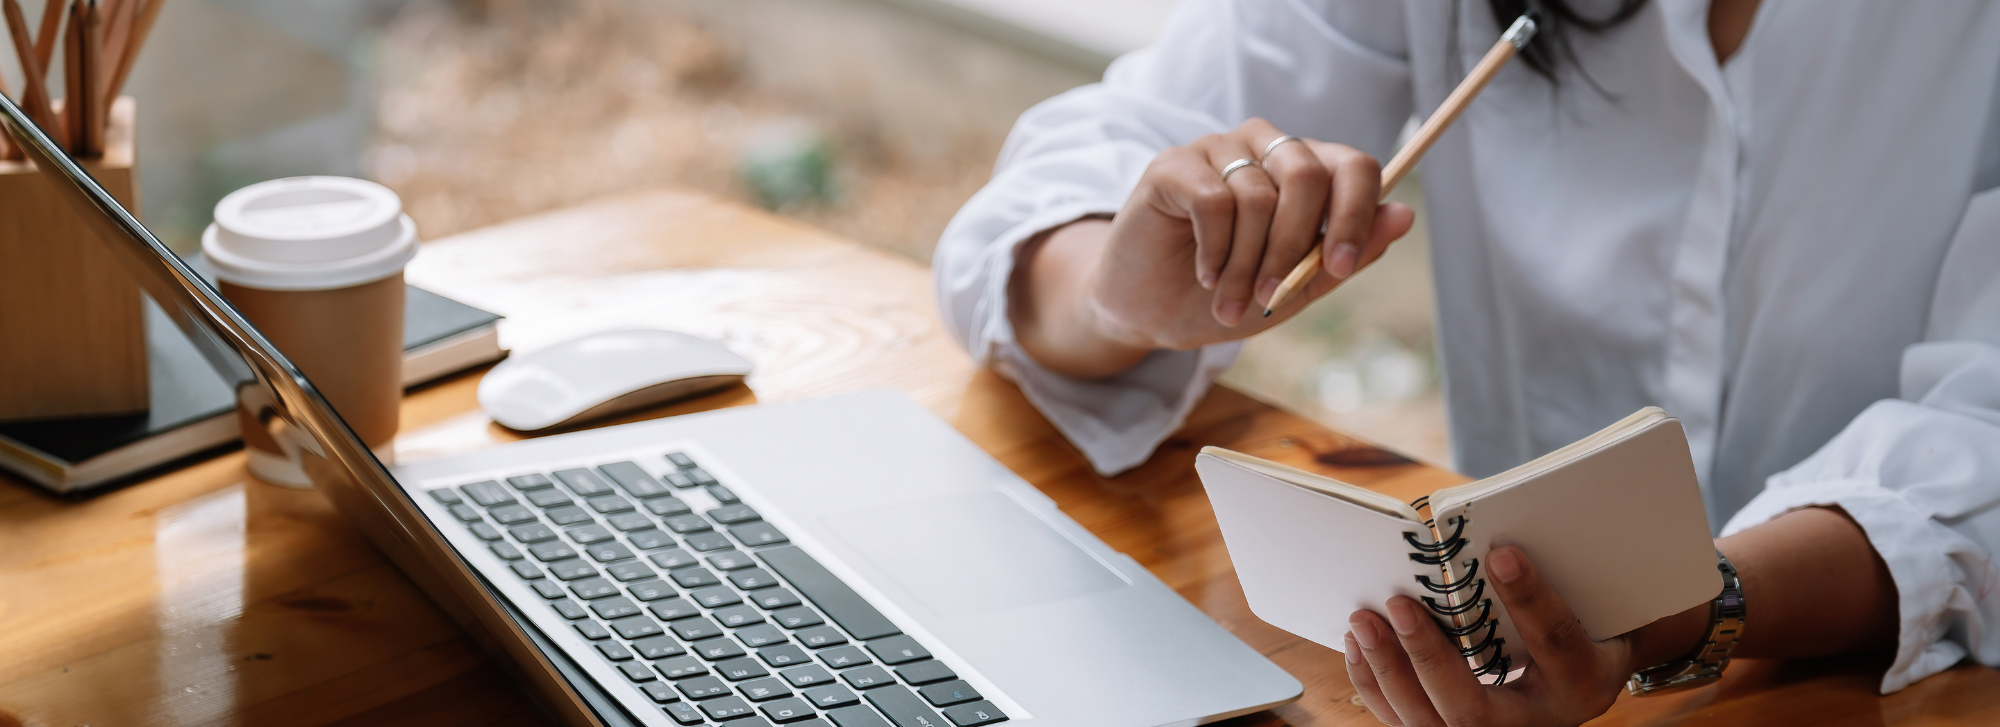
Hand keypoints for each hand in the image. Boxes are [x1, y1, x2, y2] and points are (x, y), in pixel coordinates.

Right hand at [1010, 118, 1413, 378]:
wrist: (1149, 312)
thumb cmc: (1225, 296)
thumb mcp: (1297, 288)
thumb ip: (1347, 255)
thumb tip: (1404, 216)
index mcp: (1305, 171)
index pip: (1354, 165)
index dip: (1356, 214)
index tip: (1341, 267)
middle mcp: (1265, 148)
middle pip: (1307, 175)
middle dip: (1293, 248)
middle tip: (1270, 296)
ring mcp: (1217, 149)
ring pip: (1258, 196)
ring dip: (1246, 265)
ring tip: (1228, 300)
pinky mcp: (1173, 164)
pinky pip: (1214, 201)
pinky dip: (1215, 250)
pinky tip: (1204, 273)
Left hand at [1344, 547, 1680, 726]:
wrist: (1583, 672)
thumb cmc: (1588, 625)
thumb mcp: (1591, 603)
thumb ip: (1560, 573)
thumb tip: (1504, 529)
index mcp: (1583, 683)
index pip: (1556, 643)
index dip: (1530, 599)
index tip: (1500, 554)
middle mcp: (1535, 722)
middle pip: (1475, 711)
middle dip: (1429, 657)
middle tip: (1398, 605)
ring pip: (1430, 723)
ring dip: (1389, 669)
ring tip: (1364, 620)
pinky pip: (1405, 719)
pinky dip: (1375, 683)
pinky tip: (1359, 645)